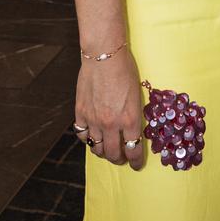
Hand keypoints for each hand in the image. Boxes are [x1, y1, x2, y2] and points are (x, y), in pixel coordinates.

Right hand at [74, 48, 143, 169]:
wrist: (104, 56)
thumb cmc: (126, 70)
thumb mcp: (138, 94)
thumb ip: (134, 113)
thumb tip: (133, 127)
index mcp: (130, 119)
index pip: (134, 150)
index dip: (136, 161)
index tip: (137, 164)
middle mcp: (112, 124)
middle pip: (114, 154)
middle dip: (120, 160)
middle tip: (122, 158)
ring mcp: (94, 120)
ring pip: (97, 148)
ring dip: (103, 152)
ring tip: (107, 150)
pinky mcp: (81, 113)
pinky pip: (83, 135)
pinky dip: (88, 139)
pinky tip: (92, 136)